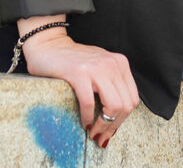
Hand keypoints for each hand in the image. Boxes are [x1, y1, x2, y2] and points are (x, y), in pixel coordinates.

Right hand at [20, 19, 139, 147]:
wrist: (50, 45)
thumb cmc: (74, 60)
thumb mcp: (101, 67)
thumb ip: (112, 84)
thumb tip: (117, 116)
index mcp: (120, 63)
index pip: (132, 98)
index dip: (123, 119)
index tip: (111, 130)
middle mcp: (112, 64)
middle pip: (126, 105)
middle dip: (114, 126)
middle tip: (101, 136)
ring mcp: (96, 68)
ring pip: (113, 106)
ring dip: (103, 125)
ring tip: (93, 132)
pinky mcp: (79, 74)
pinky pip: (90, 103)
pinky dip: (87, 118)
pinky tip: (84, 122)